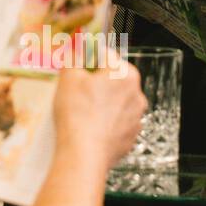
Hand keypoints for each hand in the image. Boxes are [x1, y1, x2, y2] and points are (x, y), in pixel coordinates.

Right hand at [53, 54, 147, 169]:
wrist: (84, 154)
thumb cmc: (78, 113)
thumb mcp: (68, 77)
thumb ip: (73, 58)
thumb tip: (75, 51)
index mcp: (125, 74)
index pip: (105, 55)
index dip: (87, 57)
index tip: (75, 64)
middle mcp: (137, 95)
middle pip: (113, 79)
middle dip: (95, 82)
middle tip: (74, 89)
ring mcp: (135, 119)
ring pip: (115, 102)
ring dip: (100, 103)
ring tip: (79, 110)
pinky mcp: (129, 139)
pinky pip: (115, 123)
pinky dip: (104, 123)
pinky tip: (87, 127)